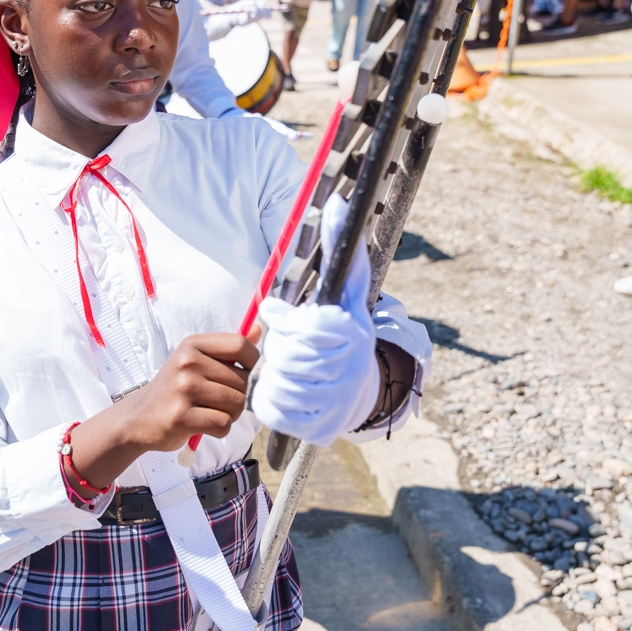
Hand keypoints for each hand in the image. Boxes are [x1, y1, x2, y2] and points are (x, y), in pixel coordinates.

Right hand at [117, 332, 259, 451]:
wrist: (138, 418)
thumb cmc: (174, 389)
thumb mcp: (195, 361)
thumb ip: (227, 349)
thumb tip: (258, 329)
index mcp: (193, 345)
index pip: (240, 345)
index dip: (255, 363)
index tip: (249, 376)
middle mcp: (187, 363)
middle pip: (243, 380)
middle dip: (241, 397)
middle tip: (221, 403)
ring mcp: (183, 389)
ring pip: (237, 404)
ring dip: (231, 414)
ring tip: (212, 413)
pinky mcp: (181, 416)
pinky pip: (223, 424)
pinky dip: (220, 429)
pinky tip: (205, 426)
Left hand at [252, 193, 378, 446]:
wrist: (361, 387)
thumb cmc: (347, 331)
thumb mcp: (348, 291)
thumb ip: (342, 249)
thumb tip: (336, 202)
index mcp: (352, 332)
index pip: (302, 326)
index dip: (282, 321)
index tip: (277, 315)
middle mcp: (349, 369)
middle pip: (287, 356)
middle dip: (277, 349)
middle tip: (284, 347)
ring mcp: (336, 401)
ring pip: (278, 383)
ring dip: (272, 374)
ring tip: (285, 368)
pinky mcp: (321, 428)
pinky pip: (274, 411)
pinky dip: (270, 400)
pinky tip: (284, 389)